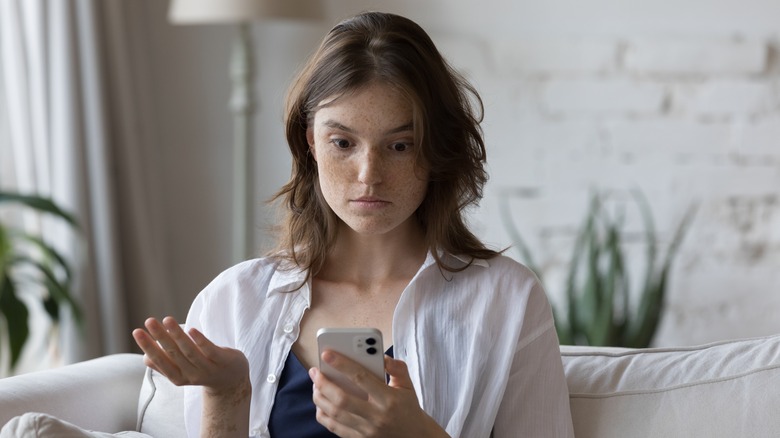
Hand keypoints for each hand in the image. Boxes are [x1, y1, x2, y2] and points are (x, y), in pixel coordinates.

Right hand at [132, 316, 248, 394]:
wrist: (232, 381)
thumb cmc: (202, 370)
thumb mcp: (183, 371)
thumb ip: (166, 365)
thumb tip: (145, 357)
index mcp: (178, 377)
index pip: (159, 361)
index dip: (148, 347)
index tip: (137, 331)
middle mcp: (192, 374)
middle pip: (173, 354)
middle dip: (160, 337)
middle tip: (149, 321)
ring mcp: (208, 368)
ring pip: (190, 351)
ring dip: (177, 335)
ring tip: (166, 319)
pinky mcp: (223, 360)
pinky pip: (210, 351)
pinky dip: (200, 341)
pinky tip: (191, 329)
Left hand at [309, 351, 449, 437]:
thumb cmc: (408, 407)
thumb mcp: (408, 385)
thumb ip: (397, 367)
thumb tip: (381, 356)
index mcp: (389, 399)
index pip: (361, 378)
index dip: (341, 364)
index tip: (326, 353)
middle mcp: (376, 416)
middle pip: (342, 399)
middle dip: (323, 383)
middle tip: (314, 371)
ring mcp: (367, 431)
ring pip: (335, 414)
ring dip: (319, 398)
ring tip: (315, 384)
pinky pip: (334, 428)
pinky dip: (323, 414)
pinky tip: (321, 402)